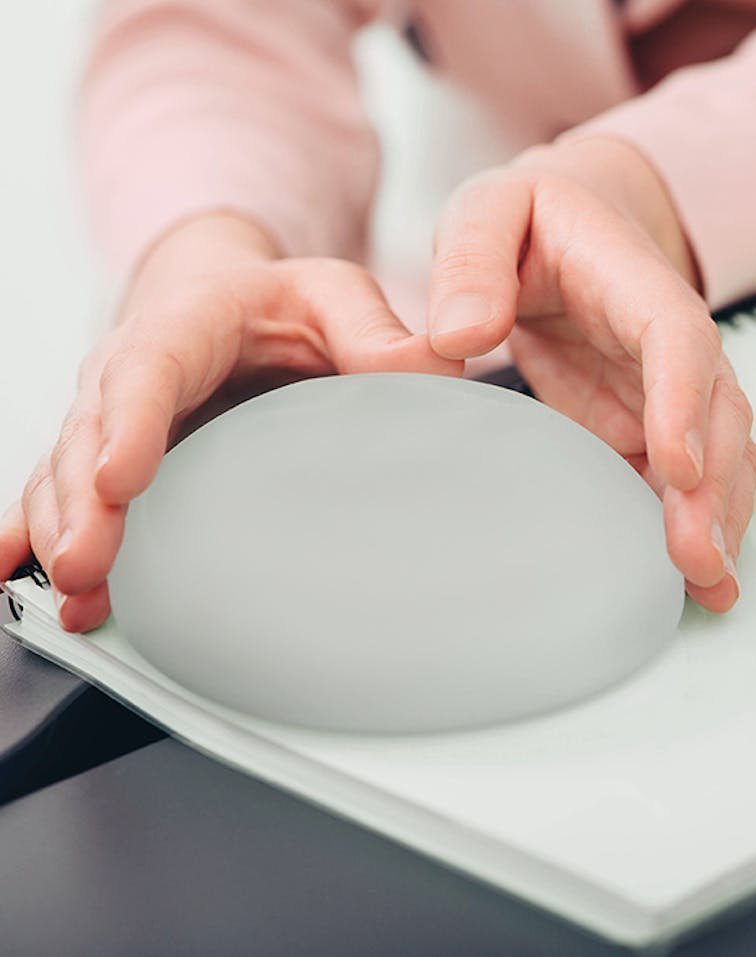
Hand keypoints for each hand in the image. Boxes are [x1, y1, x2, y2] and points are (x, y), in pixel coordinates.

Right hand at [0, 213, 461, 630]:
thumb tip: (433, 367)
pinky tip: (17, 573)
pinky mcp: (107, 453)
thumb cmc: (277, 302)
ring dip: (60, 535)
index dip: (129, 426)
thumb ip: (374, 329)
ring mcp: (111, 418)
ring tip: (74, 598)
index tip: (116, 481)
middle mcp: (130, 372)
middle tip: (87, 565)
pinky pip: (57, 490)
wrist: (224, 300)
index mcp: (184, 326)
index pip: (148, 371)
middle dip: (81, 506)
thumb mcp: (333, 294)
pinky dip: (32, 532)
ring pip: (63, 474)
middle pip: (89, 435)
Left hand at [427, 136, 755, 611]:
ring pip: (712, 450)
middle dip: (712, 487)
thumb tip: (459, 336)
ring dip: (713, 516)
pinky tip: (683, 577)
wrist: (552, 230)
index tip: (677, 467)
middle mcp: (661, 335)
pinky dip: (682, 520)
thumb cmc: (517, 221)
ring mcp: (657, 383)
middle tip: (693, 559)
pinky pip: (673, 473)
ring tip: (704, 586)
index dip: (682, 399)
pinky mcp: (638, 419)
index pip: (674, 334)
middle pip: (712, 409)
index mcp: (628, 275)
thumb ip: (469, 263)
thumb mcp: (484, 214)